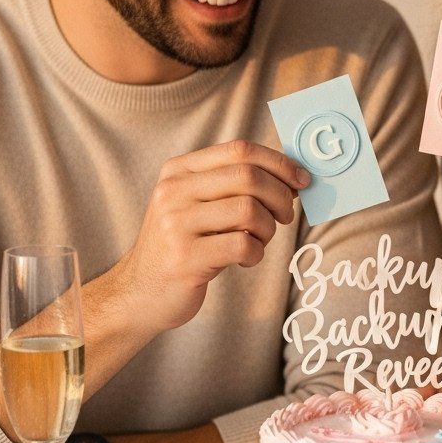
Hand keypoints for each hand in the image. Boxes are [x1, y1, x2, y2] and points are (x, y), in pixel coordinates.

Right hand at [112, 139, 309, 341]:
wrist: (140, 293)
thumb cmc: (183, 246)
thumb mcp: (196, 204)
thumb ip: (232, 185)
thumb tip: (290, 173)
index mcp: (178, 170)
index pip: (239, 149)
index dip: (279, 162)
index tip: (301, 179)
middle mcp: (173, 191)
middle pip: (248, 176)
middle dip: (280, 196)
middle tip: (286, 215)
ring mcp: (176, 224)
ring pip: (249, 210)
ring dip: (268, 228)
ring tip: (259, 240)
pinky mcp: (185, 258)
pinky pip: (242, 244)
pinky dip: (256, 253)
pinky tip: (246, 259)